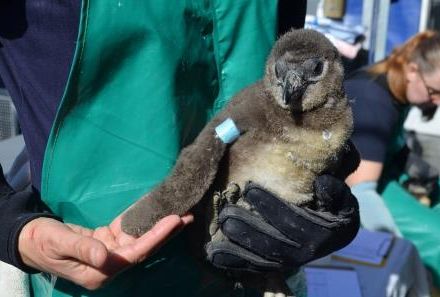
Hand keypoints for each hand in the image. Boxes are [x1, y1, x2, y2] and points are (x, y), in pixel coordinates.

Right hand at [18, 213, 192, 289]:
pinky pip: (129, 232)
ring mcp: (109, 254)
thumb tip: (104, 255)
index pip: (134, 254)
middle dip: (166, 233)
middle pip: (144, 249)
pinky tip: (157, 211)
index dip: (156, 238)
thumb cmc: (41, 241)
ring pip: (140, 239)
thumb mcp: (57, 243)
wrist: (29, 239)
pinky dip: (143, 221)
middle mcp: (109, 265)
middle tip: (187, 216)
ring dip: (158, 226)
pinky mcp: (107, 242)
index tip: (174, 221)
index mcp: (99, 271)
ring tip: (180, 213)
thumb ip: (81, 249)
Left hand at [206, 175, 358, 271]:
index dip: (271, 206)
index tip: (249, 190)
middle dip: (249, 229)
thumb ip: (335, 190)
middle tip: (226, 214)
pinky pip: (256, 268)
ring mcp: (291, 262)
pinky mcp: (278, 266)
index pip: (295, 221)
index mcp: (326, 233)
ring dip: (239, 248)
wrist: (333, 226)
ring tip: (219, 232)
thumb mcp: (342, 194)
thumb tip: (321, 184)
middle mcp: (308, 253)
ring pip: (263, 259)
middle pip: (275, 244)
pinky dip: (236, 263)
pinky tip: (216, 255)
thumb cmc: (334, 203)